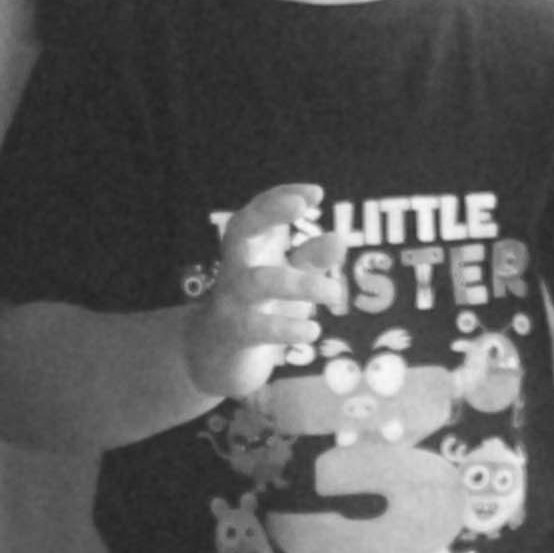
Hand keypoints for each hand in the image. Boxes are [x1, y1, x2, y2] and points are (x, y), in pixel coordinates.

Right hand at [184, 183, 331, 399]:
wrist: (215, 359)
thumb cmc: (255, 309)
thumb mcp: (286, 280)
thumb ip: (310, 260)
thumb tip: (338, 238)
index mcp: (248, 249)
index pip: (258, 211)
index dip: (281, 197)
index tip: (316, 192)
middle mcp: (234, 267)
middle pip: (239, 230)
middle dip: (267, 213)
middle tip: (299, 207)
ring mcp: (230, 300)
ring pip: (259, 281)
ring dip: (301, 284)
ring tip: (334, 292)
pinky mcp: (233, 333)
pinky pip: (258, 327)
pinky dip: (288, 328)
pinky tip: (312, 331)